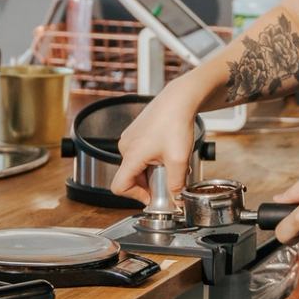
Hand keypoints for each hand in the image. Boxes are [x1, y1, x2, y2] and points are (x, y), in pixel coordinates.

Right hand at [107, 82, 198, 204]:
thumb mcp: (179, 160)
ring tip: (170, 164)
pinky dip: (151, 159)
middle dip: (149, 183)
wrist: (179, 99)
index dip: (136, 196)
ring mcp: (129, 138)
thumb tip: (176, 199)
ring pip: (135, 165)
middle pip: (130, 177)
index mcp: (131, 155)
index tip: (153, 196)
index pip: (119, 187)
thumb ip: (176, 184)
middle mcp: (126, 146)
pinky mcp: (135, 132)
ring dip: (151, 171)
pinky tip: (167, 153)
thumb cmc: (176, 122)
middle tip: (168, 180)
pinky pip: (139, 154)